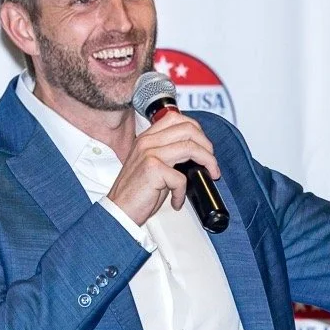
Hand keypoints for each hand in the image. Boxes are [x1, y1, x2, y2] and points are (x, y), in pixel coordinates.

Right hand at [107, 111, 220, 226]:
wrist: (118, 211)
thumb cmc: (134, 192)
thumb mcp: (150, 165)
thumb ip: (167, 154)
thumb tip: (194, 154)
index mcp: (146, 138)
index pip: (176, 118)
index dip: (196, 130)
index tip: (203, 145)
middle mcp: (147, 142)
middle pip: (188, 129)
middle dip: (207, 145)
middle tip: (211, 161)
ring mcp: (150, 154)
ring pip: (190, 147)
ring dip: (207, 162)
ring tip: (209, 174)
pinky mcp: (153, 169)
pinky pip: (181, 178)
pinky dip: (182, 192)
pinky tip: (176, 200)